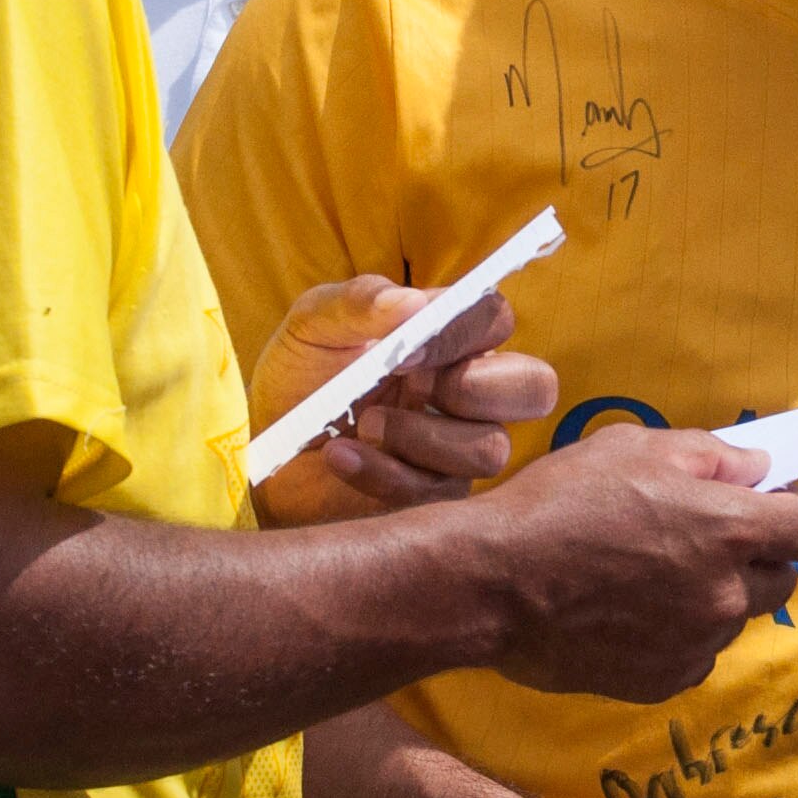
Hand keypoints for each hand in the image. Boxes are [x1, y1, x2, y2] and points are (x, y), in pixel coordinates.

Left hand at [247, 278, 559, 525]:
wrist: (263, 447)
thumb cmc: (299, 376)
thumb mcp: (314, 325)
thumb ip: (358, 302)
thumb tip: (410, 301)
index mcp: (449, 337)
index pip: (495, 318)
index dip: (465, 332)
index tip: (406, 349)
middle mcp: (469, 390)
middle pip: (534, 387)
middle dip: (478, 389)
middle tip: (416, 388)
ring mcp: (458, 447)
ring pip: (491, 449)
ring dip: (423, 436)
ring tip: (364, 424)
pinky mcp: (434, 496)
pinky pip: (439, 493)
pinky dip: (385, 473)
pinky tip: (340, 456)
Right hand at [474, 425, 797, 699]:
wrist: (492, 584)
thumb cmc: (559, 504)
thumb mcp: (634, 448)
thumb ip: (711, 457)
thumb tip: (758, 470)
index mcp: (728, 530)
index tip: (780, 508)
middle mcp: (724, 594)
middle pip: (782, 580)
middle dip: (760, 556)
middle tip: (711, 538)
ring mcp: (696, 644)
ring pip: (733, 618)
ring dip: (715, 595)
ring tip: (653, 573)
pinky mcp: (663, 680)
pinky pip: (695, 654)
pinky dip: (680, 634)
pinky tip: (633, 610)